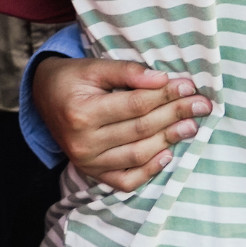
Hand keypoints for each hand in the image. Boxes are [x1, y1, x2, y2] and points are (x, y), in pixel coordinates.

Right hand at [33, 55, 212, 193]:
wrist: (43, 97)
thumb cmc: (71, 78)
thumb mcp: (92, 66)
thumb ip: (126, 72)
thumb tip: (162, 78)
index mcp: (82, 111)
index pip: (135, 105)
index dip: (165, 95)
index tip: (189, 86)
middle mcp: (84, 142)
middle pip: (140, 129)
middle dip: (175, 115)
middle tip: (202, 105)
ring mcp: (88, 162)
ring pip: (137, 154)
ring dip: (169, 140)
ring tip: (192, 126)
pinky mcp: (92, 173)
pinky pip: (125, 180)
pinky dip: (149, 170)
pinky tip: (167, 155)